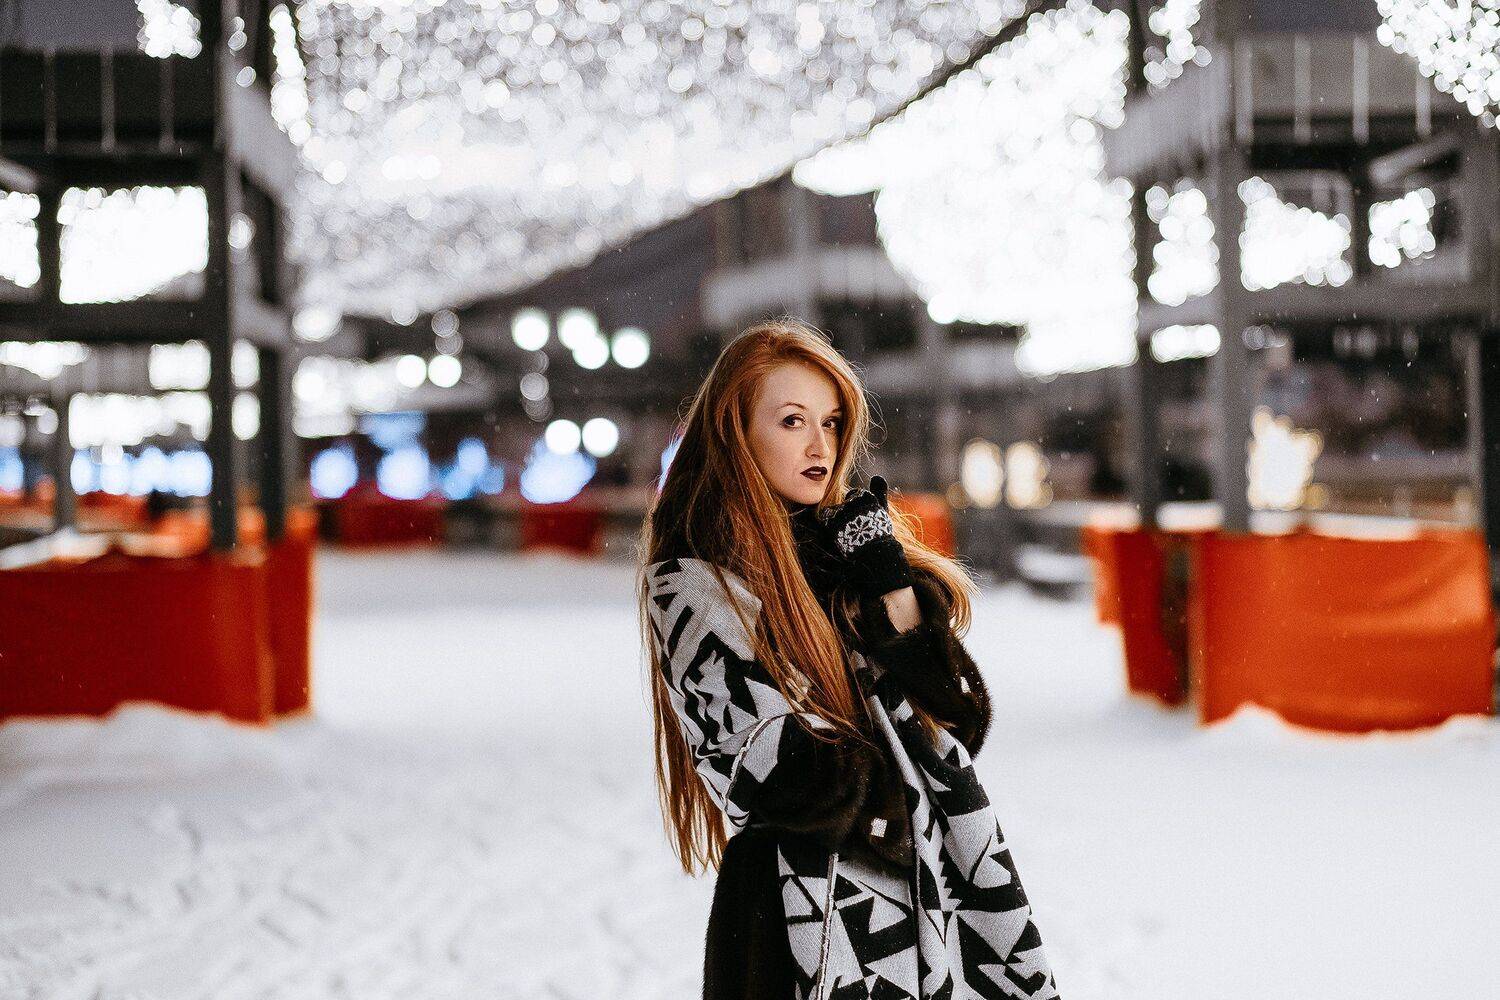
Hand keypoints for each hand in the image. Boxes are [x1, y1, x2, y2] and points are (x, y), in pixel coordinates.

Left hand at [817, 475, 913, 599]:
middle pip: (843, 503)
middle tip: (855, 528)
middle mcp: (853, 502)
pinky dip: (829, 524)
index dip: (857, 509)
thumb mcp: (882, 509)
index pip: (854, 495)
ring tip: (849, 532)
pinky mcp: (832, 522)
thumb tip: (877, 476)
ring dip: (837, 519)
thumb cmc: (879, 532)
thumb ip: (879, 492)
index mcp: (866, 497)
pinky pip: (825, 517)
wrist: (874, 555)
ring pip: (833, 510)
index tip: (862, 521)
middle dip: (846, 514)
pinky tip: (838, 533)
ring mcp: (842, 512)